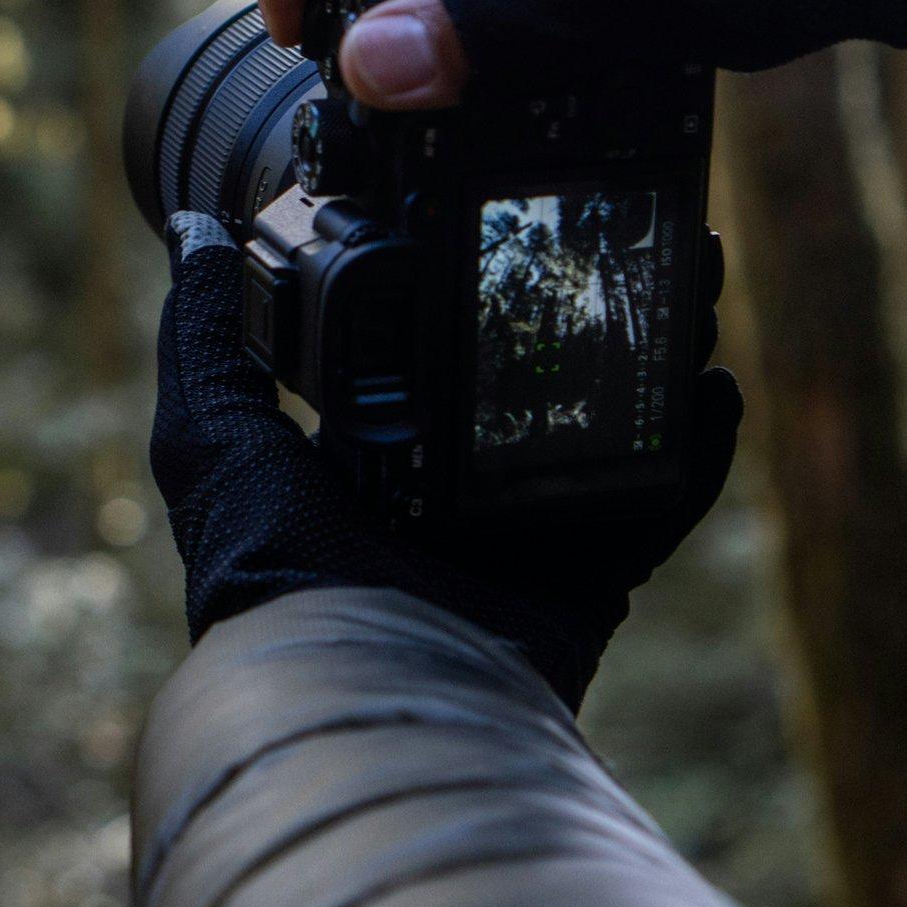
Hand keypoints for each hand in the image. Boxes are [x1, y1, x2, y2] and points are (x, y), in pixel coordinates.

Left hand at [150, 211, 742, 709]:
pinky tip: (713, 388)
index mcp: (378, 455)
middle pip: (548, 379)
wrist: (356, 691)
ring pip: (612, 428)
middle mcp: (458, 493)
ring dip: (658, 357)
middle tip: (638, 241)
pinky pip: (656, 505)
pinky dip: (695, 451)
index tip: (526, 215)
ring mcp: (530, 537)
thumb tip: (193, 231)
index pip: (446, 346)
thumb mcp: (215, 440)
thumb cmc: (272, 576)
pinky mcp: (588, 582)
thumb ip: (206, 337)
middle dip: (598, 311)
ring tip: (694, 287)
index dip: (492, 283)